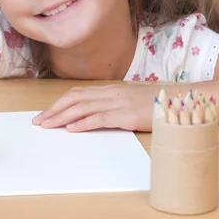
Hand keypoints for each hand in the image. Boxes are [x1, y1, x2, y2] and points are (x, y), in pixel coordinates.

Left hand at [32, 84, 158, 131]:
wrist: (180, 101)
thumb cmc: (157, 103)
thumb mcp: (132, 100)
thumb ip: (114, 103)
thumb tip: (96, 112)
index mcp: (111, 89)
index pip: (78, 93)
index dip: (59, 102)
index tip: (46, 112)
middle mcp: (111, 93)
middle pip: (75, 98)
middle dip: (54, 110)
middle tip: (38, 121)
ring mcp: (118, 102)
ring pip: (82, 108)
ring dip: (62, 117)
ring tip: (48, 125)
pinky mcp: (126, 115)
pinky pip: (99, 118)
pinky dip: (83, 123)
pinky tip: (71, 128)